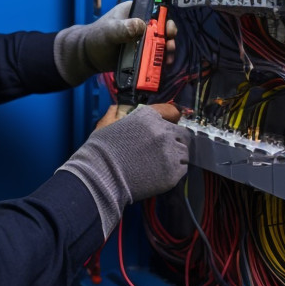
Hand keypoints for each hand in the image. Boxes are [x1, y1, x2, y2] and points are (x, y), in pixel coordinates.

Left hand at [53, 2, 179, 85]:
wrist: (89, 56)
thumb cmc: (96, 37)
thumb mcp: (109, 30)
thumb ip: (123, 28)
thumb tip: (140, 26)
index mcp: (135, 11)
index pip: (155, 10)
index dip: (164, 18)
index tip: (168, 28)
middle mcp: (142, 24)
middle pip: (162, 27)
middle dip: (169, 36)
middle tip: (170, 44)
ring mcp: (143, 40)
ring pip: (161, 42)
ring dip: (167, 50)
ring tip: (167, 58)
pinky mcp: (142, 53)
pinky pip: (155, 55)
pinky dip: (160, 60)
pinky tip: (163, 66)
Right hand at [59, 104, 188, 236]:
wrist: (101, 176)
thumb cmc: (100, 152)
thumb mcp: (107, 124)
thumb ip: (118, 113)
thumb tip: (117, 108)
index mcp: (148, 116)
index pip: (172, 111)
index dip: (171, 119)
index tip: (171, 125)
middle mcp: (163, 131)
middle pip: (182, 133)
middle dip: (174, 140)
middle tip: (162, 150)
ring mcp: (170, 152)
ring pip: (183, 152)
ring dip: (176, 156)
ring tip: (160, 164)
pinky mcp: (173, 172)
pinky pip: (182, 169)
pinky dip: (174, 171)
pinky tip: (159, 174)